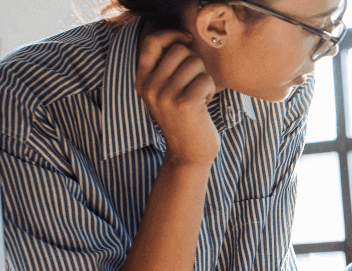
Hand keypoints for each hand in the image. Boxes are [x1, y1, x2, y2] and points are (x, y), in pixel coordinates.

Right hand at [135, 30, 218, 164]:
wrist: (188, 154)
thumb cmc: (184, 119)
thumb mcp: (165, 93)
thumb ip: (167, 68)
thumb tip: (183, 38)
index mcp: (142, 80)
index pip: (151, 42)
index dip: (172, 34)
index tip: (187, 39)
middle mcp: (149, 86)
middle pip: (179, 50)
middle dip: (194, 62)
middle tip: (194, 83)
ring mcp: (165, 95)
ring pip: (195, 63)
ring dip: (203, 78)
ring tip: (197, 96)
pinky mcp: (184, 103)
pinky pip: (205, 79)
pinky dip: (209, 90)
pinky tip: (203, 105)